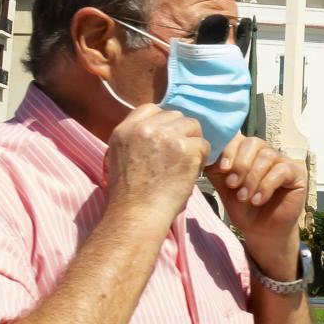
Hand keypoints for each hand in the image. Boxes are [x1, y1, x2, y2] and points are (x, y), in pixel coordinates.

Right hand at [105, 104, 208, 228]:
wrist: (136, 214)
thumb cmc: (129, 195)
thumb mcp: (119, 158)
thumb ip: (136, 139)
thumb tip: (158, 128)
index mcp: (126, 130)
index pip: (151, 109)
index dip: (163, 122)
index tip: (167, 137)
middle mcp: (145, 128)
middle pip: (175, 116)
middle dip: (181, 133)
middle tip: (179, 154)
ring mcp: (167, 137)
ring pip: (192, 126)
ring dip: (193, 143)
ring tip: (186, 163)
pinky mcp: (186, 149)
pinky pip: (204, 145)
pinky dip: (202, 158)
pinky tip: (191, 172)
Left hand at [205, 135, 306, 279]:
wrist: (261, 231)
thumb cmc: (244, 208)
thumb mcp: (225, 187)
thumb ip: (217, 169)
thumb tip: (206, 153)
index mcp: (248, 152)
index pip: (239, 138)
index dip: (230, 149)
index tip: (222, 169)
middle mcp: (266, 152)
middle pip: (254, 143)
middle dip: (241, 164)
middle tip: (232, 185)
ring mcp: (283, 161)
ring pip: (267, 156)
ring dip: (252, 178)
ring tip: (244, 197)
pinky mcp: (296, 174)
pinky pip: (281, 170)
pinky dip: (266, 186)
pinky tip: (258, 200)